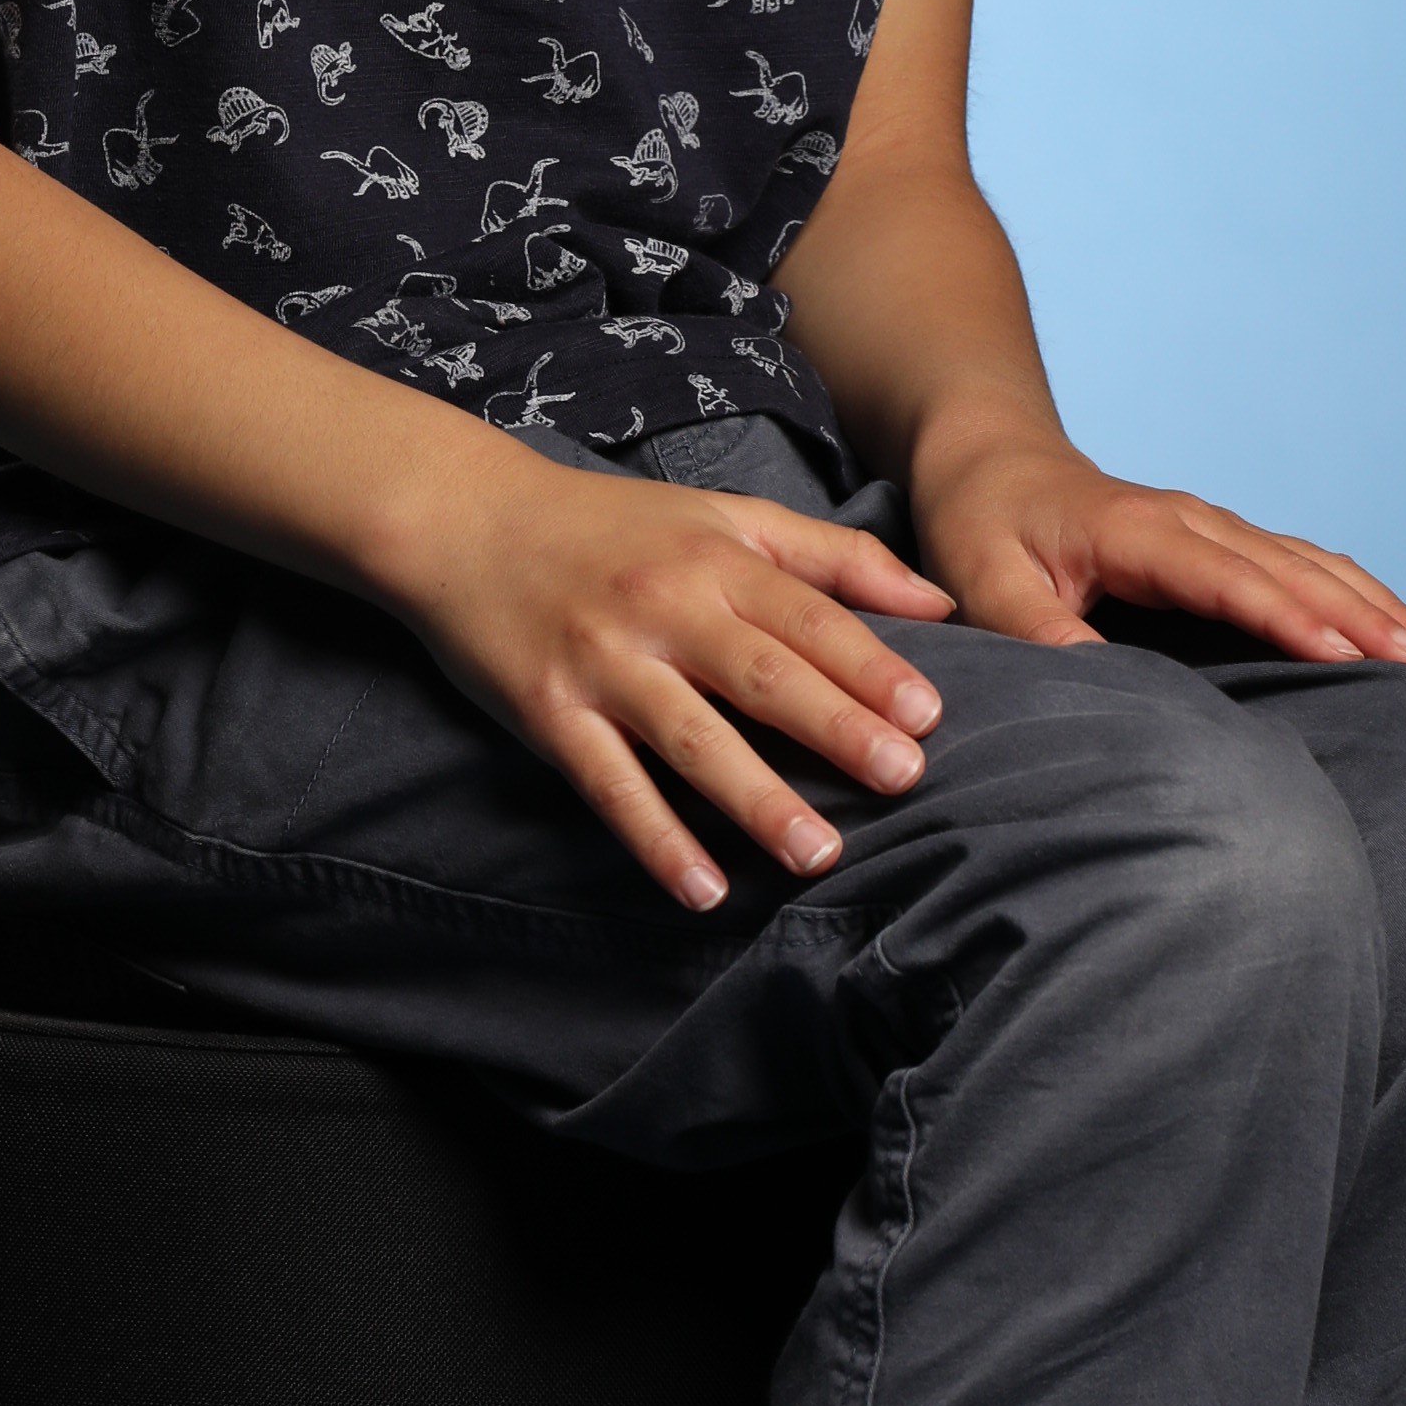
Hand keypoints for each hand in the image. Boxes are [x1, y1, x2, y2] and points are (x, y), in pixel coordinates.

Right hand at [389, 449, 959, 910]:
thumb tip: (938, 604)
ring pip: (692, 739)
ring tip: (819, 853)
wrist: (467, 520)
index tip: (929, 716)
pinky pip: (610, 784)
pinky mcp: (551, 713)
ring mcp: (605, 664)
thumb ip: (830, 556)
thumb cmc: (612, 526)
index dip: (870, 665)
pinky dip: (656, 838)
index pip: (806, 616)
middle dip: (835, 728)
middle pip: (762, 674)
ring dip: (757, 799)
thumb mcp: (722, 517)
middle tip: (903, 779)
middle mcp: (664, 609)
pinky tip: (702, 889)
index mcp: (713, 558)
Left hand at [911, 415, 1405, 672]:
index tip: (1350, 657)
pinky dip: (1357, 595)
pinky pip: (1301, 565)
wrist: (989, 456)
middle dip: (1366, 616)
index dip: (1291, 617)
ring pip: (1310, 563)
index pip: (1229, 578)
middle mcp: (1191, 520)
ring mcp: (1213, 526)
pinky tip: (1398, 630)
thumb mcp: (985, 579)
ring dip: (1376, 605)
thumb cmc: (981, 523)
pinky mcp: (1221, 542)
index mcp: (1140, 531)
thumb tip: (1099, 686)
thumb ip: (1037, 630)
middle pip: (1293, 570)